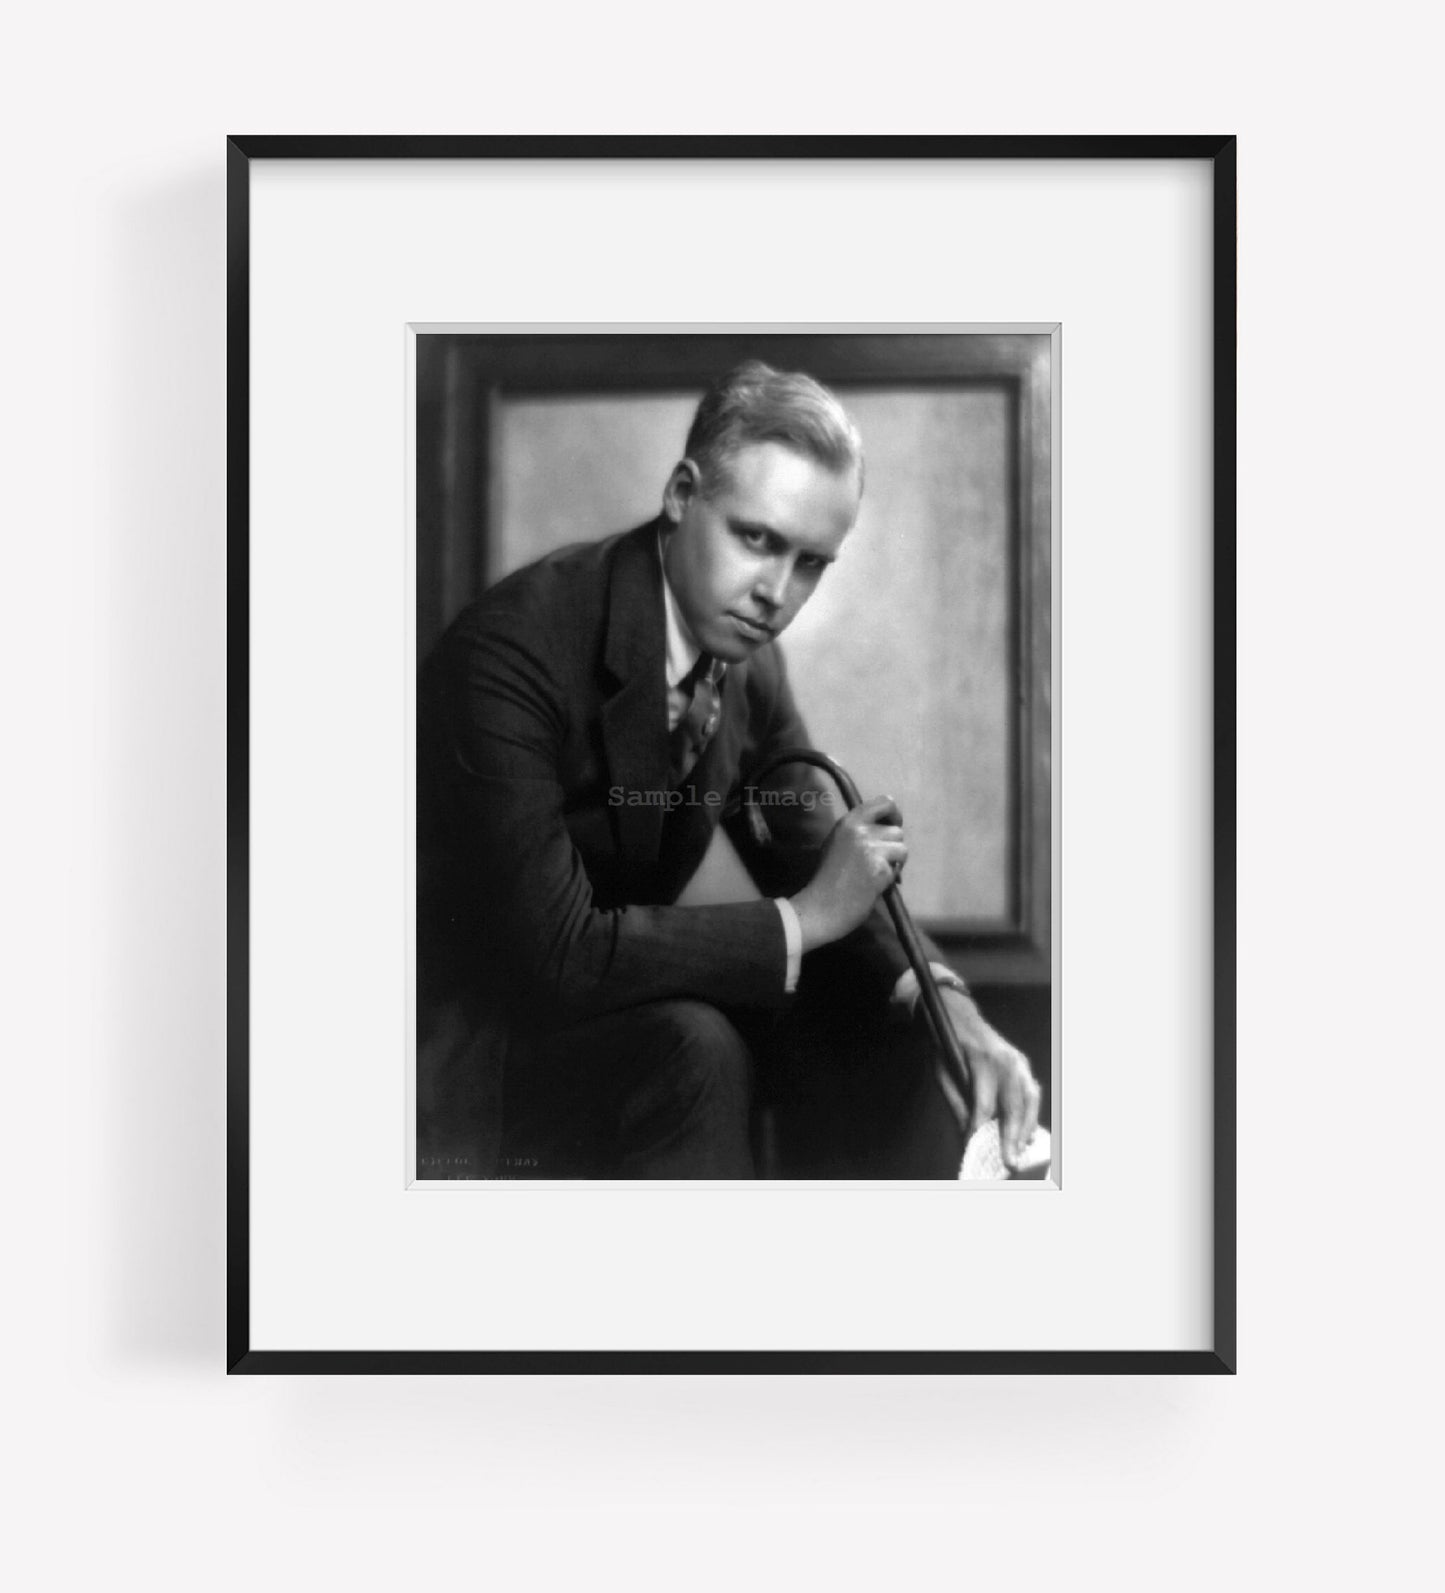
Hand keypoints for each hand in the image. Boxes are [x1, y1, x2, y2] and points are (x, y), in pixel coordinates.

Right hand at [789, 795, 905, 950]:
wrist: (822, 905)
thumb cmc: (827, 876)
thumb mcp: (837, 842)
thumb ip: (859, 831)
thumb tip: (886, 827)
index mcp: (849, 822)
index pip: (885, 802)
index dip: (894, 815)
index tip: (892, 826)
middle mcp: (861, 831)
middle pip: (897, 830)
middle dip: (893, 846)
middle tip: (881, 859)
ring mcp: (872, 850)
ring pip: (902, 849)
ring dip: (895, 862)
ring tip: (878, 872)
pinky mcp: (880, 870)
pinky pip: (897, 869)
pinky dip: (890, 878)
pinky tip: (874, 885)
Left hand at [940, 988, 1040, 1168]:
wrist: (956, 1013)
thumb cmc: (945, 1045)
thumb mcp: (942, 1074)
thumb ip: (957, 1105)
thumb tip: (968, 1136)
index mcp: (979, 1061)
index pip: (983, 1105)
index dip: (979, 1130)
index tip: (973, 1149)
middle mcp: (1004, 1060)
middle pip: (1013, 1105)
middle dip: (1012, 1136)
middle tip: (1009, 1161)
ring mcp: (1017, 1060)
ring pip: (1029, 1100)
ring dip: (1026, 1128)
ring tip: (1020, 1150)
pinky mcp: (1021, 1062)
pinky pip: (1031, 1091)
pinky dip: (1031, 1113)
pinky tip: (1026, 1131)